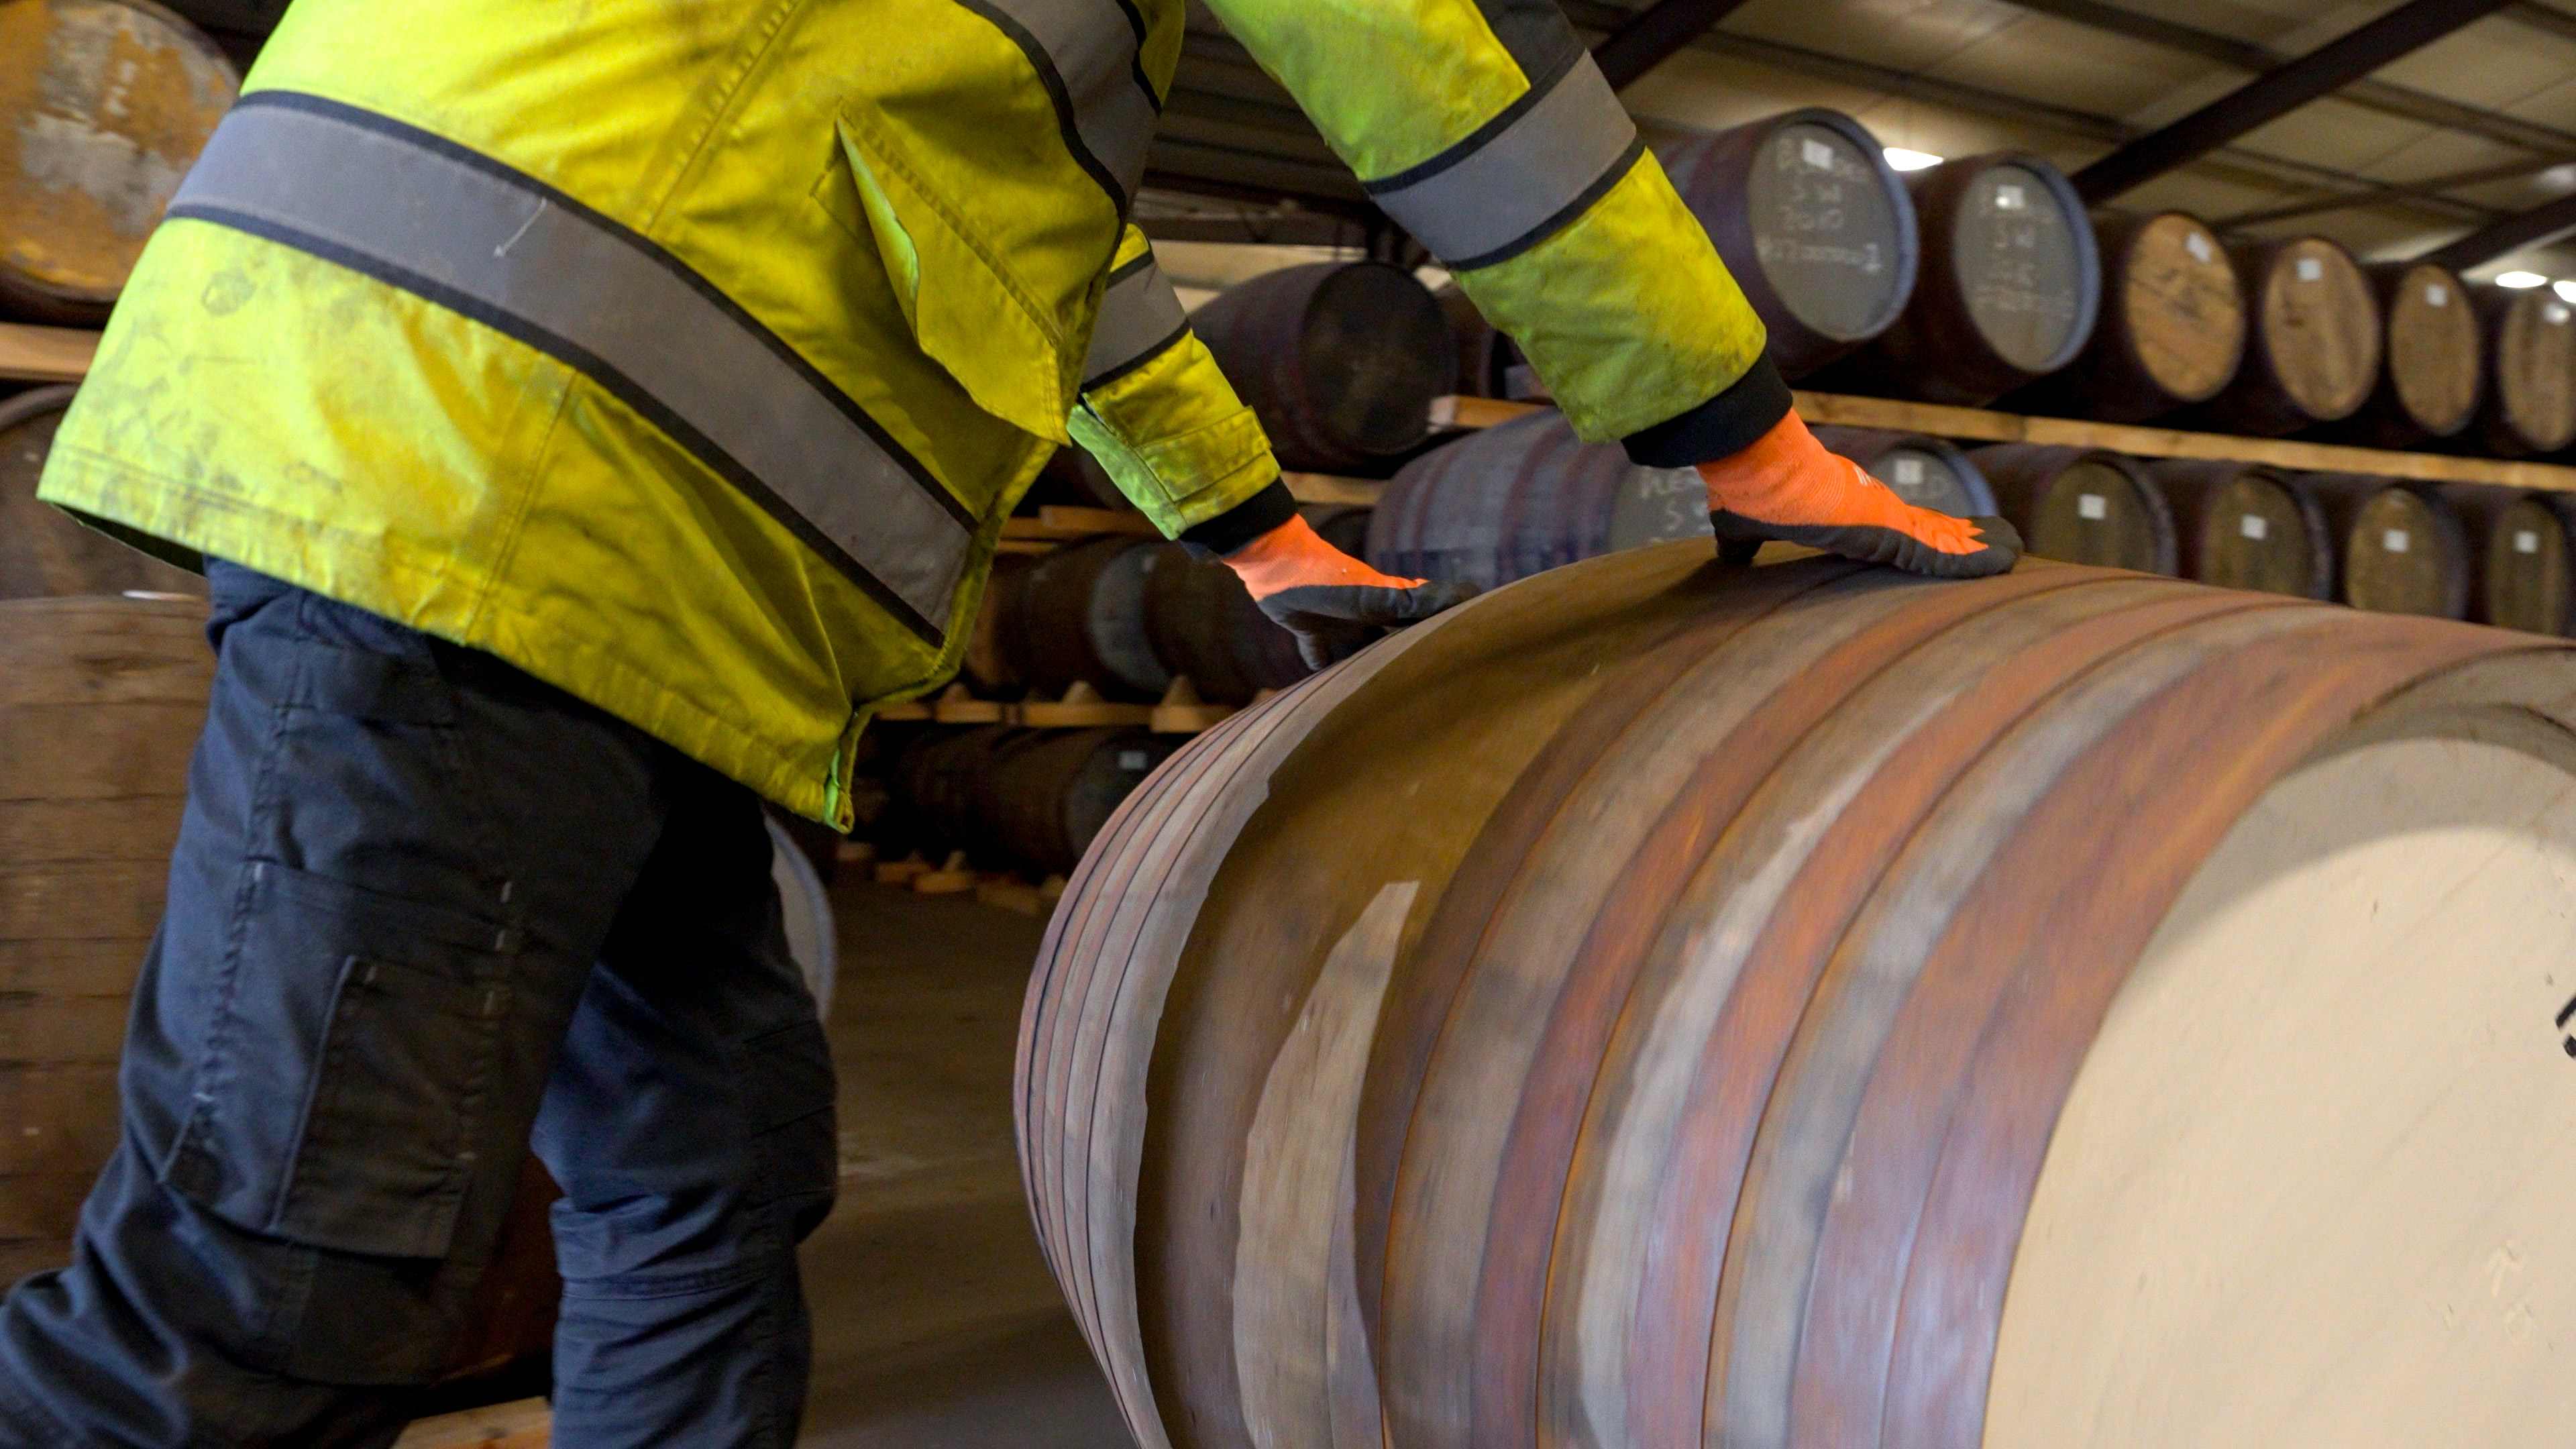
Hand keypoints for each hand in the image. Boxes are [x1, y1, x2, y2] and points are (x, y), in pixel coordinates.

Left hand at [1222, 515, 1478, 668]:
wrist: (1274, 563)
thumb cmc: (1326, 579)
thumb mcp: (1374, 595)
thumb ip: (1414, 602)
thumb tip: (1465, 597)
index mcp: (1386, 598)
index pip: (1423, 611)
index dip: (1442, 621)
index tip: (1465, 635)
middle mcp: (1366, 608)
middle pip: (1394, 629)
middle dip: (1409, 646)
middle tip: (1426, 671)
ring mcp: (1337, 616)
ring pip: (1361, 642)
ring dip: (1370, 660)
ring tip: (1384, 683)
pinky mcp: (1308, 625)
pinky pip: (1319, 650)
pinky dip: (1323, 664)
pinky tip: (1325, 681)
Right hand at [1696, 413, 2019, 577]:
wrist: (1759, 470)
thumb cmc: (1753, 492)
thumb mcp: (1744, 526)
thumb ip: (1743, 544)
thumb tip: (1728, 557)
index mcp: (1846, 513)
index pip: (1893, 527)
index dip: (1921, 534)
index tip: (1942, 538)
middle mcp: (1874, 511)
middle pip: (1930, 529)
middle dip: (1962, 539)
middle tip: (1997, 544)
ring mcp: (1888, 519)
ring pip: (1946, 537)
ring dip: (1979, 548)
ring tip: (2015, 551)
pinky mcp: (1893, 529)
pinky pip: (1943, 550)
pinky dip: (1975, 558)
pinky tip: (2005, 559)